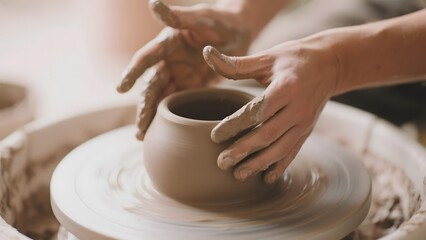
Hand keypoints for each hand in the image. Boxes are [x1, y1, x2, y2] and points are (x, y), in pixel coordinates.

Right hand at [116, 0, 249, 139]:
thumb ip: (178, 16)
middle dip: (144, 107)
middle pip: (152, 86)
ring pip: (161, 98)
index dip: (132, 72)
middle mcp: (169, 61)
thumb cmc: (220, 20)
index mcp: (167, 43)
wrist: (240, 30)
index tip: (120, 88)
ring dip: (152, 116)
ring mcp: (180, 74)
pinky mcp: (192, 85)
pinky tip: (161, 132)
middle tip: (139, 129)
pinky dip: (169, 117)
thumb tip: (152, 3)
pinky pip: (178, 102)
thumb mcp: (202, 17)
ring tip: (142, 136)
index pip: (145, 59)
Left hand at [203, 38, 338, 183]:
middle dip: (243, 151)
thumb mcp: (268, 56)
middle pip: (267, 134)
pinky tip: (265, 178)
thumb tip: (207, 54)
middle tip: (221, 162)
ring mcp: (304, 122)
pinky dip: (279, 166)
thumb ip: (238, 63)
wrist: (331, 65)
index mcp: (286, 87)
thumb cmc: (294, 58)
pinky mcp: (307, 131)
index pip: (257, 111)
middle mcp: (298, 108)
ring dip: (259, 164)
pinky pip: (293, 152)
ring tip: (237, 175)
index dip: (235, 125)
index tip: (214, 136)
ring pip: (280, 148)